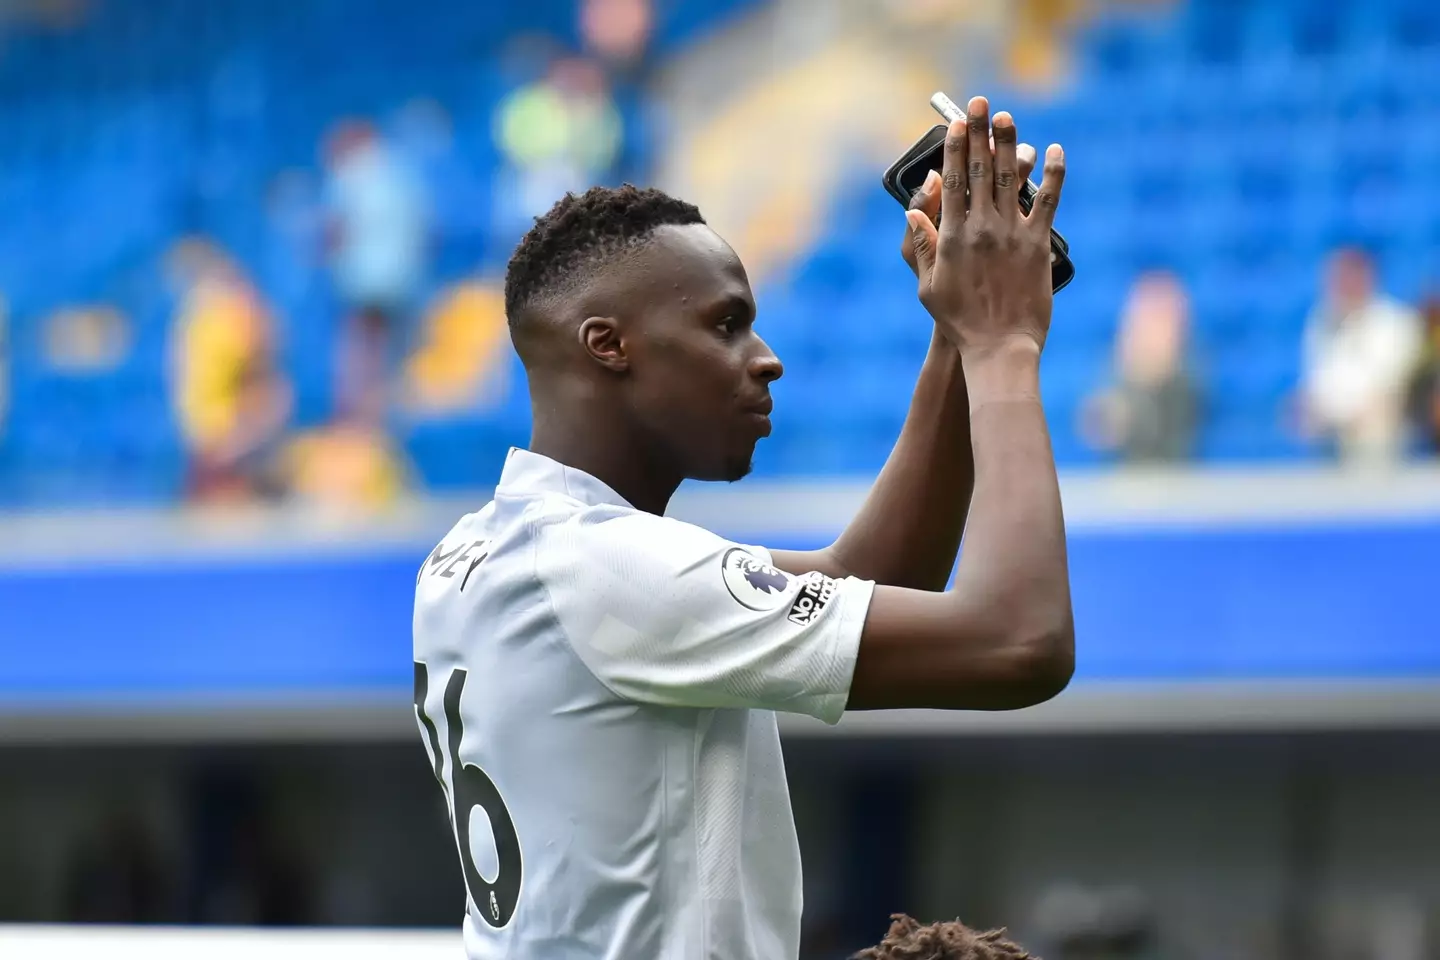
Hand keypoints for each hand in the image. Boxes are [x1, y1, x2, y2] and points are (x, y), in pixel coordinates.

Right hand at [905, 96, 1064, 357]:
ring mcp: (1011, 235)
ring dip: (1008, 143)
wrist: (999, 347)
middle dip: (978, 133)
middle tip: (979, 103)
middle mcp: (980, 229)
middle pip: (978, 170)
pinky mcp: (1037, 245)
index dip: (953, 148)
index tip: (955, 123)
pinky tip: (1053, 151)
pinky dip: (1052, 174)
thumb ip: (921, 246)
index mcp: (951, 238)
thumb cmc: (960, 322)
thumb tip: (914, 211)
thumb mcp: (927, 287)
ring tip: (1007, 117)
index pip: (951, 182)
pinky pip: (1046, 201)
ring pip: (1008, 178)